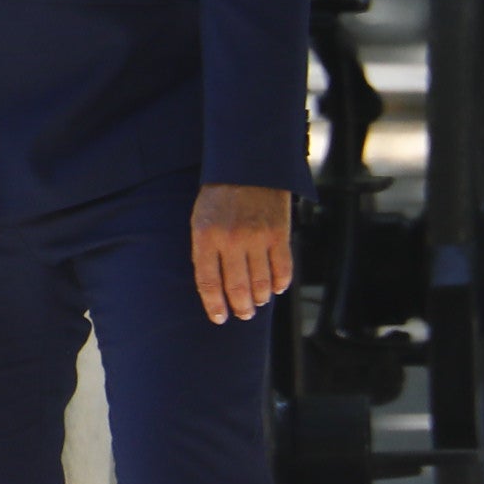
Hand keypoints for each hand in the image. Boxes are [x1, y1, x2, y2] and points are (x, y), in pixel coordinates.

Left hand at [192, 182, 292, 323]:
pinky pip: (283, 269)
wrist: (248, 166)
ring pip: (261, 283)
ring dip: (260, 298)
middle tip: (244, 314)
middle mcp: (230, 240)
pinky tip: (277, 288)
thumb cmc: (219, 196)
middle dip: (241, 307)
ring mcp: (256, 237)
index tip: (220, 318)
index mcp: (205, 237)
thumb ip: (204, 251)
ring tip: (259, 302)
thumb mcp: (200, 220)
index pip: (208, 283)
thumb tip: (213, 287)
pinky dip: (281, 283)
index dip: (214, 305)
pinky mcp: (279, 233)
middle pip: (236, 288)